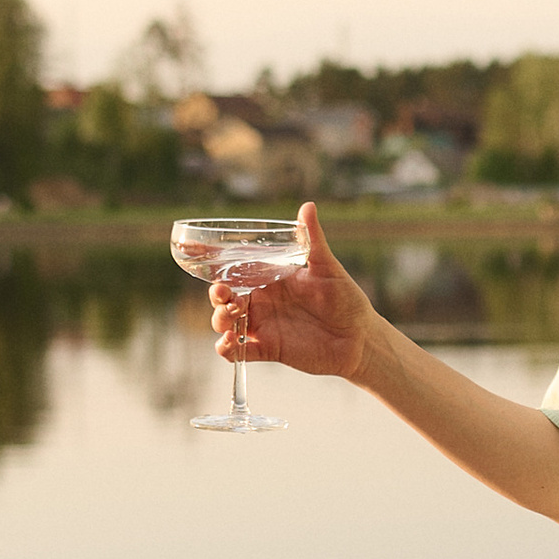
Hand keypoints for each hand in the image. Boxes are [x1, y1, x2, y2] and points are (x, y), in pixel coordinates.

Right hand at [208, 204, 374, 379]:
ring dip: (220, 319)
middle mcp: (264, 302)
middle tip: (225, 294)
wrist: (361, 337)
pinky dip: (227, 350)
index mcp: (272, 279)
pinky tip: (229, 344)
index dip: (217, 265)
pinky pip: (239, 352)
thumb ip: (313, 240)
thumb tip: (307, 206)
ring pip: (227, 323)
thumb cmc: (347, 299)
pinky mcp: (269, 349)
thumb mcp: (328, 268)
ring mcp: (264, 326)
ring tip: (231, 318)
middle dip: (218, 295)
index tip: (198, 254)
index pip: (237, 270)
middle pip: (226, 297)